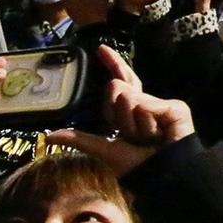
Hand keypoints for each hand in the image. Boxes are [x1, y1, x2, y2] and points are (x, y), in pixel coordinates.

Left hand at [45, 46, 194, 176]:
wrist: (162, 174)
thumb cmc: (136, 164)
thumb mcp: (103, 149)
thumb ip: (80, 139)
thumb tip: (48, 136)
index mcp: (131, 111)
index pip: (120, 81)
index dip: (113, 63)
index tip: (100, 48)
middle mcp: (145, 103)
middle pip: (120, 86)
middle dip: (116, 112)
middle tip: (129, 135)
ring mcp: (160, 104)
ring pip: (128, 98)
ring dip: (130, 124)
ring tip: (145, 138)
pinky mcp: (173, 107)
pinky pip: (143, 105)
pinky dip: (144, 123)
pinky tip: (156, 134)